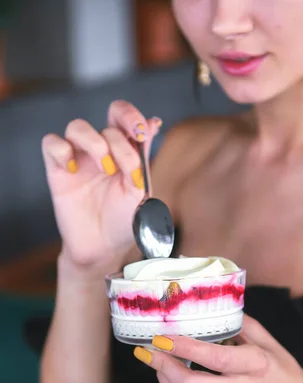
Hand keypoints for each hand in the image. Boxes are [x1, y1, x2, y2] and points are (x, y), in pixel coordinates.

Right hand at [42, 101, 161, 273]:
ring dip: (94, 142)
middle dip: (120, 142)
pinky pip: (51, 144)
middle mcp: (101, 150)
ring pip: (77, 127)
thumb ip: (142, 157)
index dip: (130, 115)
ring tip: (106, 169)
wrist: (104, 248)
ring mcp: (78, 158)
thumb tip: (153, 122)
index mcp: (123, 151)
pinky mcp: (57, 170)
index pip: (122, 116)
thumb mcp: (140, 191)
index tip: (140, 133)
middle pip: (105, 123)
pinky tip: (72, 170)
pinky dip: (61, 150)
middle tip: (126, 167)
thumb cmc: (124, 221)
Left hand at [133, 315, 302, 382]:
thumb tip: (213, 307)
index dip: (181, 347)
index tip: (161, 337)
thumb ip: (241, 323)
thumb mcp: (268, 342)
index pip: (212, 357)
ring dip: (165, 380)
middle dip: (162, 366)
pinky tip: (176, 381)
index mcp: (255, 365)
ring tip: (159, 365)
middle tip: (149, 352)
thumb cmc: (281, 371)